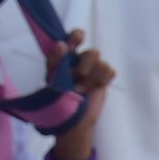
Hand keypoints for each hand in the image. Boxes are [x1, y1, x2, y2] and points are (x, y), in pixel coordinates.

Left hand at [46, 39, 114, 159]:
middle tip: (79, 74)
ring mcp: (93, 69)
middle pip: (90, 50)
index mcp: (64, 58)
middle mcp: (79, 60)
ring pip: (98, 59)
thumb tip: (61, 44)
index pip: (72, 38)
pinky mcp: (104, 78)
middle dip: (84, 62)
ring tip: (81, 89)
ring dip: (89, 77)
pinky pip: (108, 70)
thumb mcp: (50, 80)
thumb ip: (55, 61)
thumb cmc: (56, 101)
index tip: (69, 46)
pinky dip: (100, 80)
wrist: (72, 122)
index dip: (75, 37)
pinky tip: (93, 89)